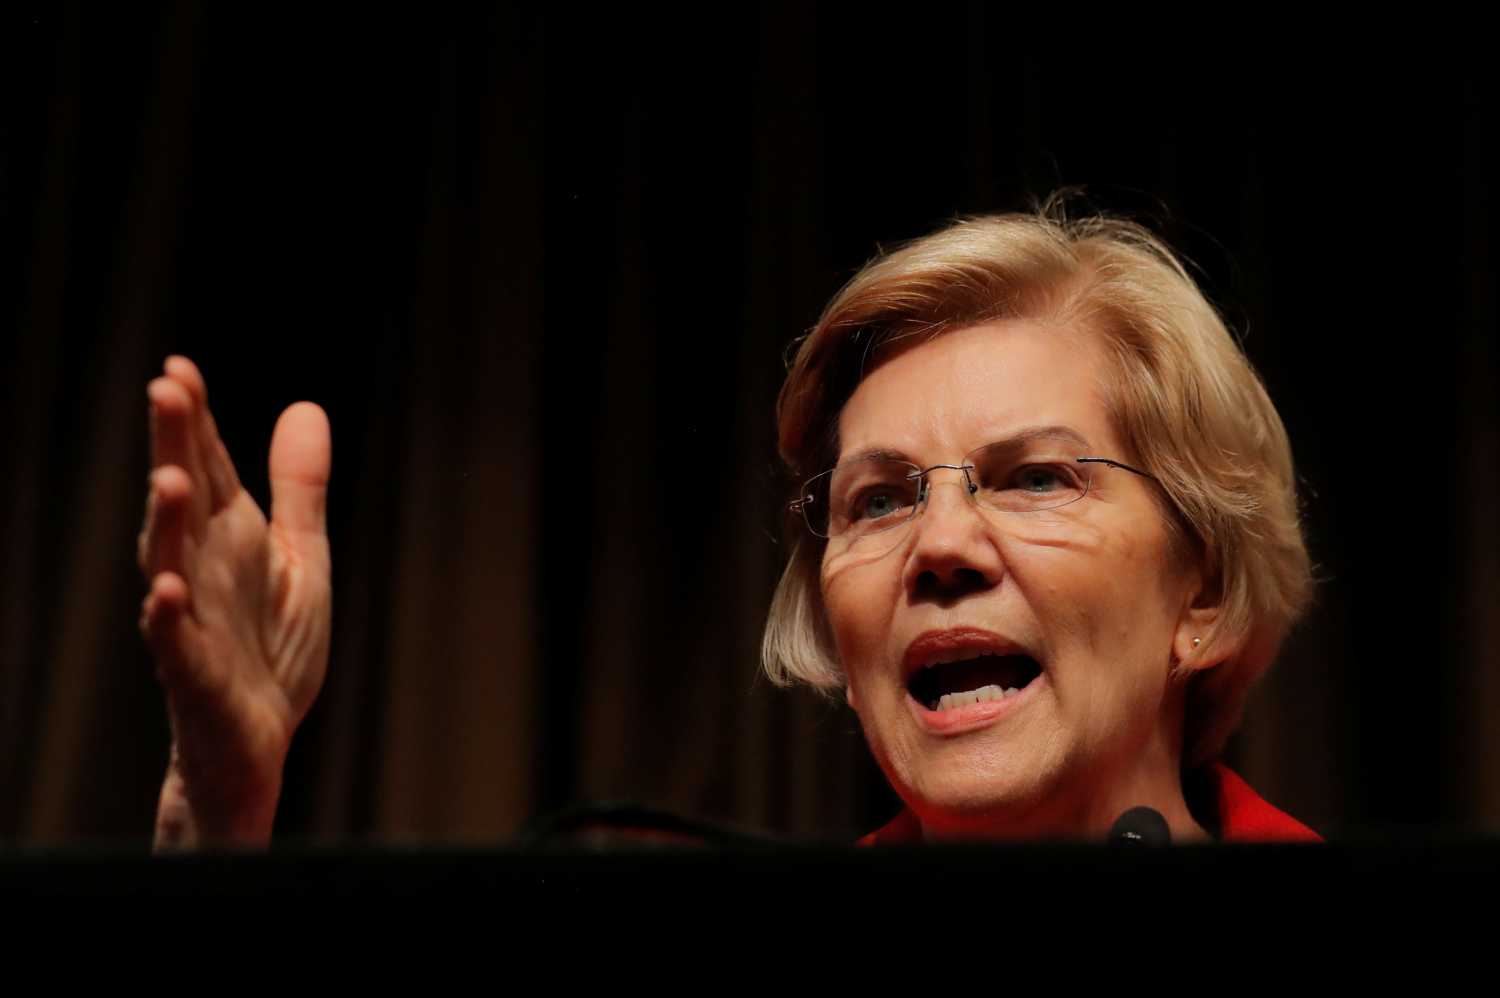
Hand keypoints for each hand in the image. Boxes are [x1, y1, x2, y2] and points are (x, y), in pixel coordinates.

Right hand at [137, 356, 331, 848]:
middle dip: (174, 446)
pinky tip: (168, 589)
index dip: (195, 419)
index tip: (180, 366)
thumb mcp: (301, 556)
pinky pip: (176, 643)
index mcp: (230, 537)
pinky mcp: (196, 674)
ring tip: (170, 477)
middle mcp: (203, 568)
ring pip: (170, 562)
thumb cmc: (271, 649)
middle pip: (185, 500)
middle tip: (165, 389)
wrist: (259, 744)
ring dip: (167, 521)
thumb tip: (306, 407)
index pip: (208, 466)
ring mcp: (195, 620)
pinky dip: (169, 617)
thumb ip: (300, 488)